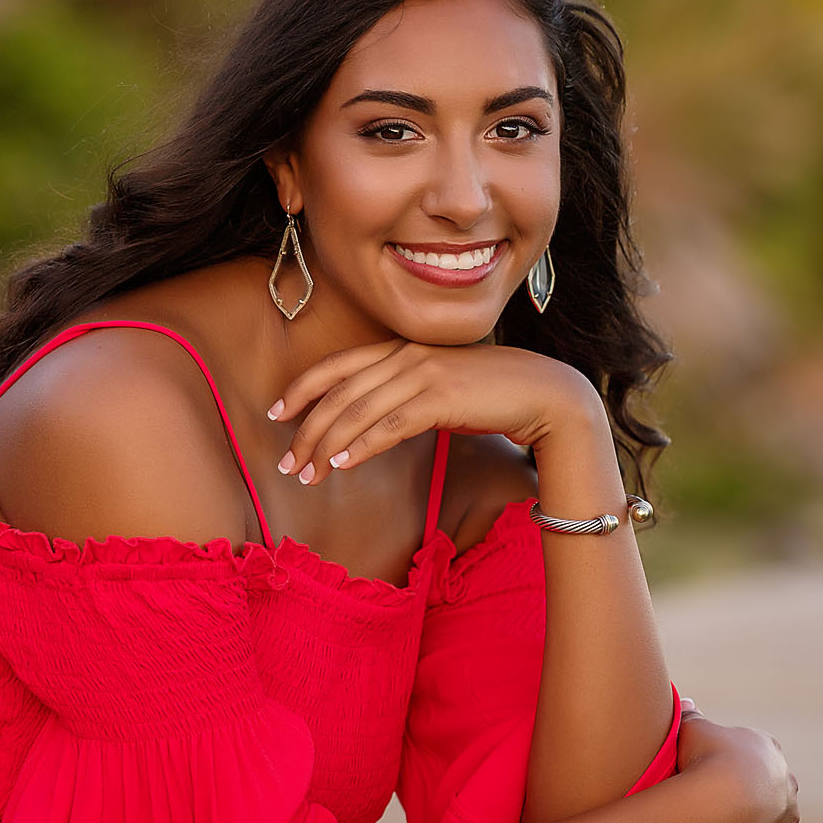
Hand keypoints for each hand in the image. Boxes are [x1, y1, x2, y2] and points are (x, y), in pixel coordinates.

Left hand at [266, 338, 589, 486]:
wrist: (546, 394)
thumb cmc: (495, 395)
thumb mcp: (441, 389)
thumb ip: (406, 396)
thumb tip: (374, 425)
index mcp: (404, 349)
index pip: (338, 366)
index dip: (302, 388)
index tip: (276, 413)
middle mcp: (408, 355)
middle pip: (340, 392)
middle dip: (307, 429)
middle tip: (287, 463)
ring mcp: (424, 373)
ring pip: (358, 410)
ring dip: (326, 444)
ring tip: (307, 474)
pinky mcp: (441, 397)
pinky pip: (390, 424)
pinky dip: (361, 444)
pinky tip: (342, 464)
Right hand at [673, 695, 798, 822]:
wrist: (720, 807)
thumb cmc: (705, 760)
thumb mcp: (691, 728)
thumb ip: (690, 715)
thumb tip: (686, 702)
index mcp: (766, 747)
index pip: (752, 750)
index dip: (730, 759)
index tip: (711, 768)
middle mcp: (785, 778)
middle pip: (766, 782)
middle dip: (747, 788)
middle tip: (716, 798)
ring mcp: (786, 811)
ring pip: (770, 813)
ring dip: (752, 817)